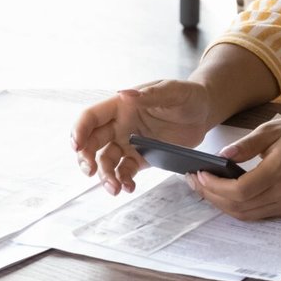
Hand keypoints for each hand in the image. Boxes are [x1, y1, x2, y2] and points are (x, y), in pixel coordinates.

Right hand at [70, 79, 213, 195]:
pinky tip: (128, 187)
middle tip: (90, 172)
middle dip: (86, 158)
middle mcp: (120, 125)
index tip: (77, 145)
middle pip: (92, 142)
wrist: (204, 113)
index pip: (92, 117)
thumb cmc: (187, 96)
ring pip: (106, 161)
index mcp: (122, 106)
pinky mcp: (141, 158)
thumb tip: (125, 94)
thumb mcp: (173, 91)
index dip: (80, 129)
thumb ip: (150, 94)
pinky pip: (125, 172)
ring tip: (115, 189)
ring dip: (105, 176)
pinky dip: (123, 181)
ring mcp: (128, 143)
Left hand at [193, 117, 280, 221]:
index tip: (201, 176)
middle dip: (212, 196)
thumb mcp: (271, 130)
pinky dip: (238, 208)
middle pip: (240, 206)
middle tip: (196, 183)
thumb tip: (221, 156)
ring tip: (206, 190)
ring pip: (246, 215)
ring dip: (222, 205)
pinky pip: (257, 215)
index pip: (241, 189)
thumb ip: (245, 145)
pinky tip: (226, 196)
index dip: (217, 187)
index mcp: (280, 170)